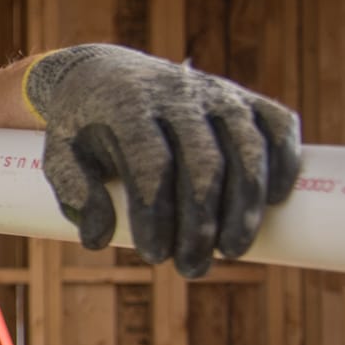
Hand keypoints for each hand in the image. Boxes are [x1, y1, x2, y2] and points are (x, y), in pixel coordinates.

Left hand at [25, 44, 300, 276]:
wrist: (105, 76)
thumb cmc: (84, 130)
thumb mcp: (62, 158)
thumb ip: (75, 196)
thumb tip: (97, 240)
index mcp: (127, 107)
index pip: (151, 165)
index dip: (156, 215)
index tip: (152, 256)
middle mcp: (177, 96)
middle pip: (203, 164)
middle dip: (201, 223)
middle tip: (191, 268)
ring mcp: (217, 94)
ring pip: (245, 149)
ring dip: (245, 206)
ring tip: (231, 251)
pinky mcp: (245, 98)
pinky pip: (276, 127)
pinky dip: (283, 163)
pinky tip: (273, 202)